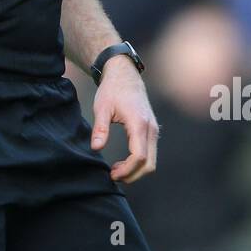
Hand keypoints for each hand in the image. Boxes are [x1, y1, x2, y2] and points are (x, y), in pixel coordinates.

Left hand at [90, 55, 158, 183]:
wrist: (125, 75)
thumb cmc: (112, 90)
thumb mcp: (102, 108)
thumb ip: (100, 129)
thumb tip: (96, 148)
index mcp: (139, 124)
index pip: (139, 157)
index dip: (127, 170)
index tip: (112, 174)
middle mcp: (150, 128)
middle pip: (149, 164)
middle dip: (132, 175)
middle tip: (113, 175)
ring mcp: (153, 129)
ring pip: (151, 160)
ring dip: (136, 170)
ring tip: (116, 170)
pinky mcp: (151, 130)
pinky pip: (150, 153)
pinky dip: (139, 162)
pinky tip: (123, 162)